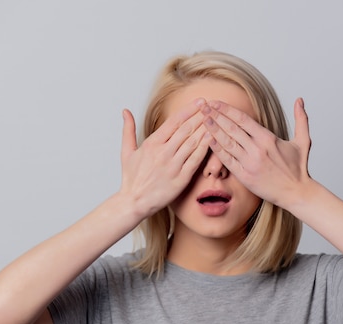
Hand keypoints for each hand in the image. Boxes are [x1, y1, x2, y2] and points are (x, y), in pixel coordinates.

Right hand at [120, 98, 210, 217]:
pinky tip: (213, 139)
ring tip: (216, 118)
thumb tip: (125, 111)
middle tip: (212, 106)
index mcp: (151, 144)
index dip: (189, 110)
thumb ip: (128, 129)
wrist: (134, 202)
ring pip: (193, 143)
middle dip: (200, 116)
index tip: (200, 102)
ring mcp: (173, 166)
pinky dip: (205, 148)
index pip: (174, 122)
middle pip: (186, 129)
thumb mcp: (127, 151)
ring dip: (205, 129)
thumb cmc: (132, 178)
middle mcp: (163, 153)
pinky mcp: (181, 178)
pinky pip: (196, 160)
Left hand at [201, 98, 311, 208]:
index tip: (216, 102)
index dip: (227, 109)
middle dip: (216, 116)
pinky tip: (208, 141)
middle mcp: (257, 149)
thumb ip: (301, 119)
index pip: (243, 119)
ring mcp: (250, 163)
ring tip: (202, 120)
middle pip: (232, 128)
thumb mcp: (303, 141)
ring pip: (227, 143)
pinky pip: (227, 160)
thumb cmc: (299, 169)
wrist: (297, 193)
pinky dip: (217, 150)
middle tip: (203, 106)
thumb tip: (299, 100)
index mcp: (268, 138)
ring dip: (213, 130)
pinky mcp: (245, 176)